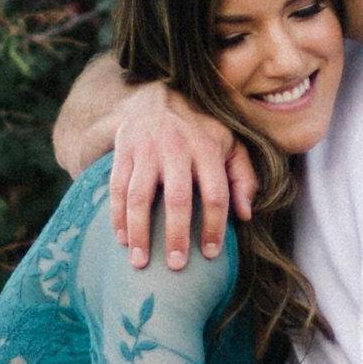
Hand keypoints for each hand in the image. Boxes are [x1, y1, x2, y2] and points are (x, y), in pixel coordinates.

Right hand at [107, 79, 251, 267]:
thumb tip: (245, 214)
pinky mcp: (123, 152)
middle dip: (176, 235)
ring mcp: (146, 150)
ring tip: (140, 261)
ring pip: (140, 196)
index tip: (210, 253)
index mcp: (207, 148)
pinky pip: (117, 188)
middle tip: (175, 265)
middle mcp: (176, 148)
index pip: (215, 193)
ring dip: (139, 232)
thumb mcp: (228, 144)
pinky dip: (117, 216)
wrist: (157, 98)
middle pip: (177, 198)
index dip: (213, 226)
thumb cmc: (199, 131)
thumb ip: (243, 177)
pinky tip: (122, 239)